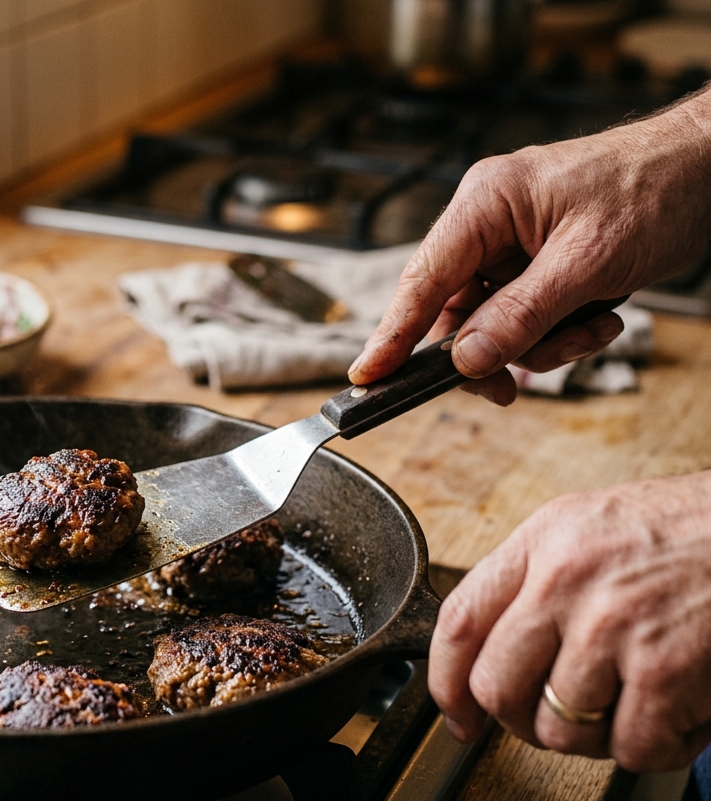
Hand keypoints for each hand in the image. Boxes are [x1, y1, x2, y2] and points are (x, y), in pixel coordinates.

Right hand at [349, 87, 710, 404]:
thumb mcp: (588, 262)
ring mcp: (513, 244)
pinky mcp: (538, 263)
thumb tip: (467, 359)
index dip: (392, 334)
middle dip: (492, 351)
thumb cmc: (655, 188)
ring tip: (589, 330)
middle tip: (511, 390)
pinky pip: (526, 317)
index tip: (366, 376)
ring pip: (494, 323)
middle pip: (456, 311)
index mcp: (486, 203)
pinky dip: (559, 332)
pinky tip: (598, 318)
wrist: (710, 167)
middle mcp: (489, 223)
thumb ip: (521, 315)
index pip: (423, 279)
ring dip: (539, 344)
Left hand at [431, 473, 710, 770]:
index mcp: (542, 542)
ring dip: (598, 737)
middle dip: (522, 721)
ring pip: (560, 730)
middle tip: (558, 719)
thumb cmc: (695, 530)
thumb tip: (496, 649)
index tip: (456, 715)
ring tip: (635, 705)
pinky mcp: (664, 669)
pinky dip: (659, 747)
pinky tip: (680, 714)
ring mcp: (611, 626)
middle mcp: (565, 581)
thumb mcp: (593, 526)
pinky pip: (632, 748)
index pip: (459, 622)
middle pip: (497, 687)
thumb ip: (538, 579)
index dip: (446, 683)